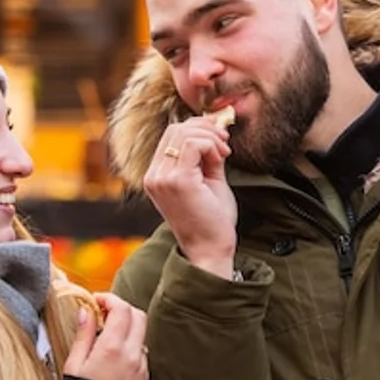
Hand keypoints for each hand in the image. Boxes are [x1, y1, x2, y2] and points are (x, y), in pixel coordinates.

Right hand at [64, 294, 148, 379]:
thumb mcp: (74, 364)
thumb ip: (84, 334)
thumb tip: (86, 312)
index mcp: (113, 348)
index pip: (121, 309)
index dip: (109, 298)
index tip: (97, 300)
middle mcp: (132, 354)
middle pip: (138, 315)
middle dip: (122, 309)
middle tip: (104, 313)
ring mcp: (141, 366)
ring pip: (141, 334)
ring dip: (127, 328)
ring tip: (106, 336)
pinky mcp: (144, 376)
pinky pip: (141, 352)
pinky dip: (130, 346)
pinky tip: (113, 356)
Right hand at [143, 117, 236, 279]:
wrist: (210, 250)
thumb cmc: (211, 221)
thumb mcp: (208, 181)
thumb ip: (207, 157)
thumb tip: (214, 132)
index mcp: (157, 176)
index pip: (171, 135)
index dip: (198, 129)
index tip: (220, 141)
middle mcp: (154, 176)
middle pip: (175, 129)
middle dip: (205, 129)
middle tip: (225, 143)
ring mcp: (162, 178)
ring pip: (183, 133)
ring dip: (211, 138)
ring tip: (224, 154)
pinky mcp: (177, 181)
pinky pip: (193, 144)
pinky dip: (211, 146)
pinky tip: (221, 160)